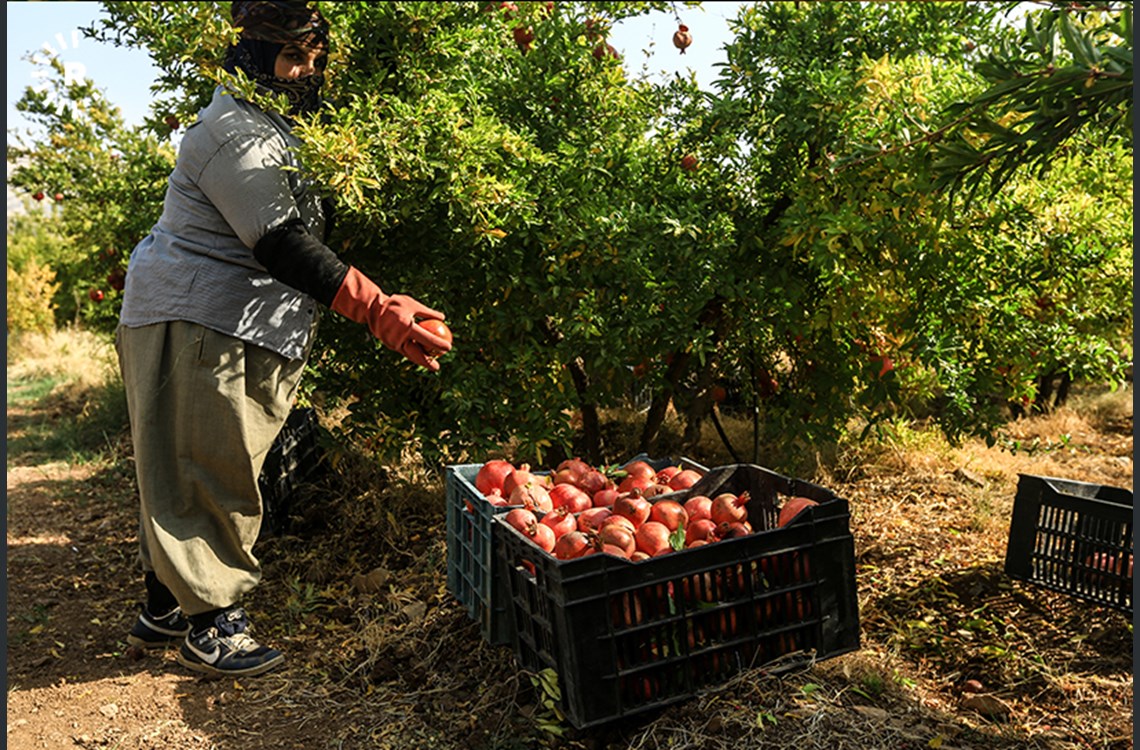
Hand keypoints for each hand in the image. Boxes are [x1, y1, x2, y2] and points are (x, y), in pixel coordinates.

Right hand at [331, 267, 450, 369]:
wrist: (371, 309)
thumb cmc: (394, 304)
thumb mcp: (412, 304)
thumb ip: (427, 312)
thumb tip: (443, 318)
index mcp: (407, 326)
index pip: (426, 339)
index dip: (438, 344)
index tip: (448, 348)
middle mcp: (399, 337)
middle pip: (416, 354)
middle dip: (427, 363)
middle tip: (437, 367)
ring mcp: (393, 343)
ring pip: (409, 355)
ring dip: (420, 361)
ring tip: (430, 365)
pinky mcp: (390, 345)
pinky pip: (403, 351)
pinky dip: (412, 354)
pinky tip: (420, 357)